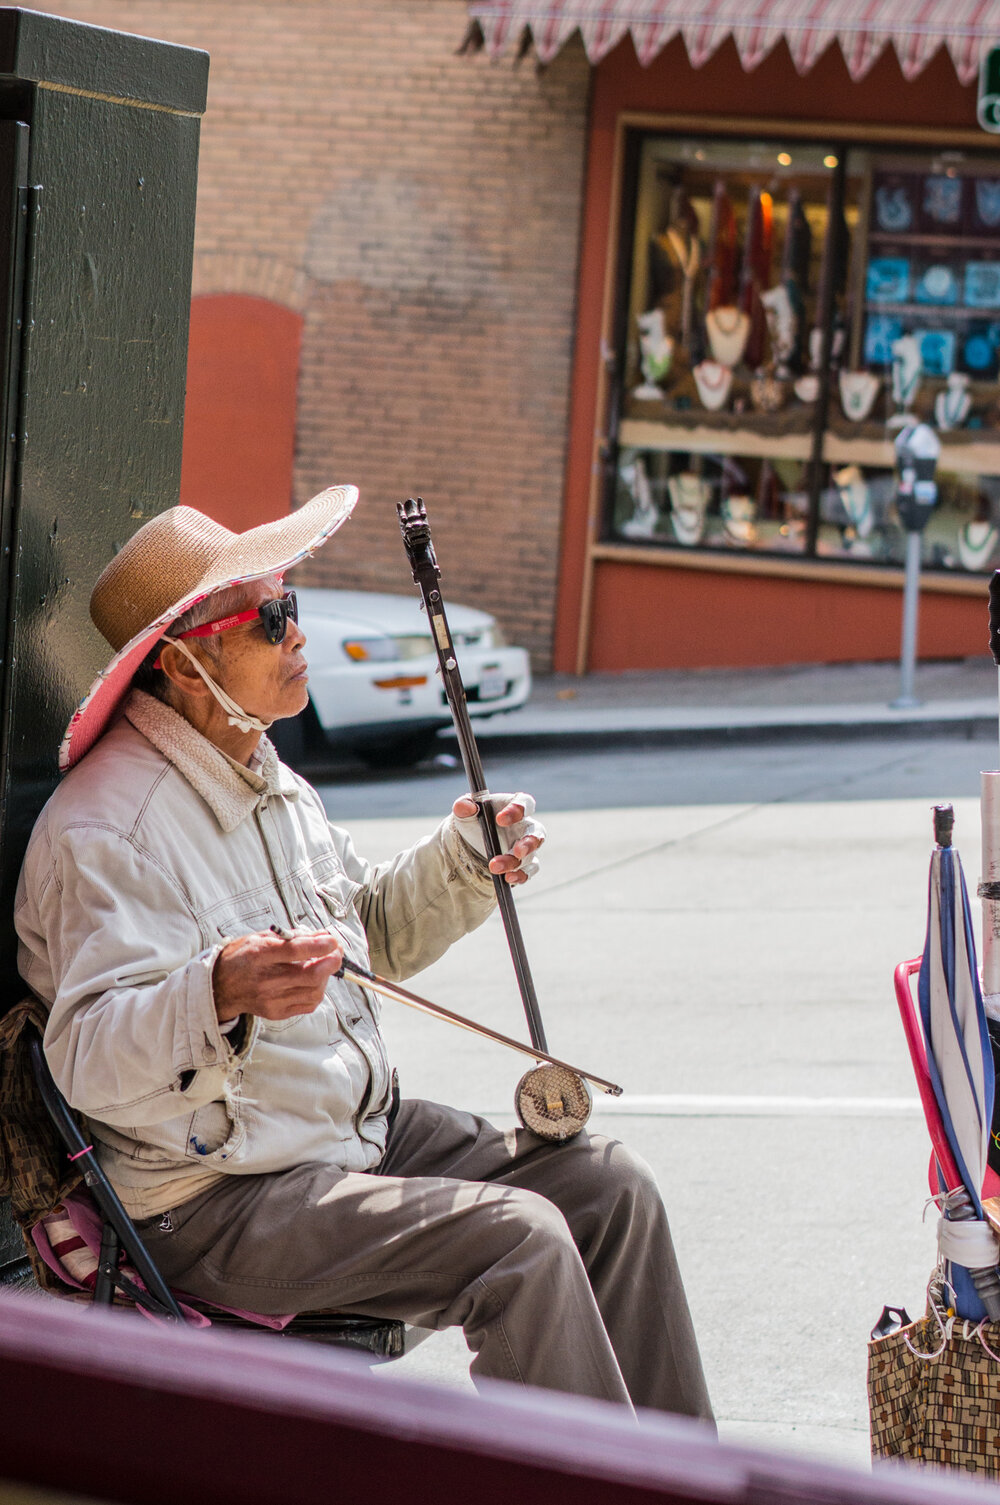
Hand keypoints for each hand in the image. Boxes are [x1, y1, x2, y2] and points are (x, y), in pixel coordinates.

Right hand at [213, 929, 343, 1022]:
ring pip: (314, 991)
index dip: (321, 945)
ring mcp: (271, 999)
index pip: (296, 951)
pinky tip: (312, 981)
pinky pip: (308, 1004)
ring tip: (323, 965)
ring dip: (326, 977)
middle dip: (332, 962)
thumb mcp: (261, 937)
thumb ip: (293, 937)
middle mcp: (266, 980)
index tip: (333, 941)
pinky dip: (317, 991)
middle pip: (311, 975)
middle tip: (336, 952)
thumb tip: (322, 937)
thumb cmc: (242, 957)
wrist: (219, 986)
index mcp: (260, 955)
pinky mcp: (276, 1012)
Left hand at [452, 792, 544, 885]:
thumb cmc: (475, 818)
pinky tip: (508, 879)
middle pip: (536, 832)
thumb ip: (464, 806)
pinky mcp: (524, 863)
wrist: (473, 840)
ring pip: (530, 855)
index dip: (518, 810)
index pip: (525, 803)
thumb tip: (464, 807)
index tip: (500, 820)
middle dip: (528, 843)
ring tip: (495, 867)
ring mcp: (526, 846)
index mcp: (515, 806)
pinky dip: (521, 875)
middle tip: (516, 851)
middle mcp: (525, 826)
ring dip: (514, 863)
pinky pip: (529, 870)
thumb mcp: (466, 811)